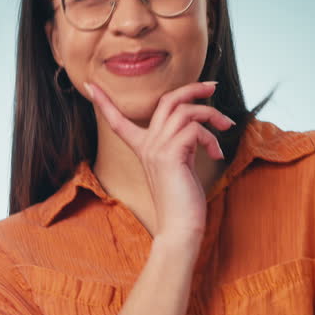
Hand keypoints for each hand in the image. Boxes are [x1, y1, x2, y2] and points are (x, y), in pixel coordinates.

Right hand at [84, 80, 234, 240]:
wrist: (180, 229)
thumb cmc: (183, 201)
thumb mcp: (179, 165)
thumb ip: (181, 144)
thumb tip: (198, 126)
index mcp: (143, 148)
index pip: (117, 120)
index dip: (104, 102)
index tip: (89, 85)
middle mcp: (147, 145)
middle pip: (166, 100)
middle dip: (192, 88)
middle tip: (212, 86)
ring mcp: (156, 149)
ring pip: (185, 110)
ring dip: (211, 114)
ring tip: (225, 127)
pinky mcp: (170, 155)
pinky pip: (194, 129)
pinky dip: (211, 137)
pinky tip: (216, 154)